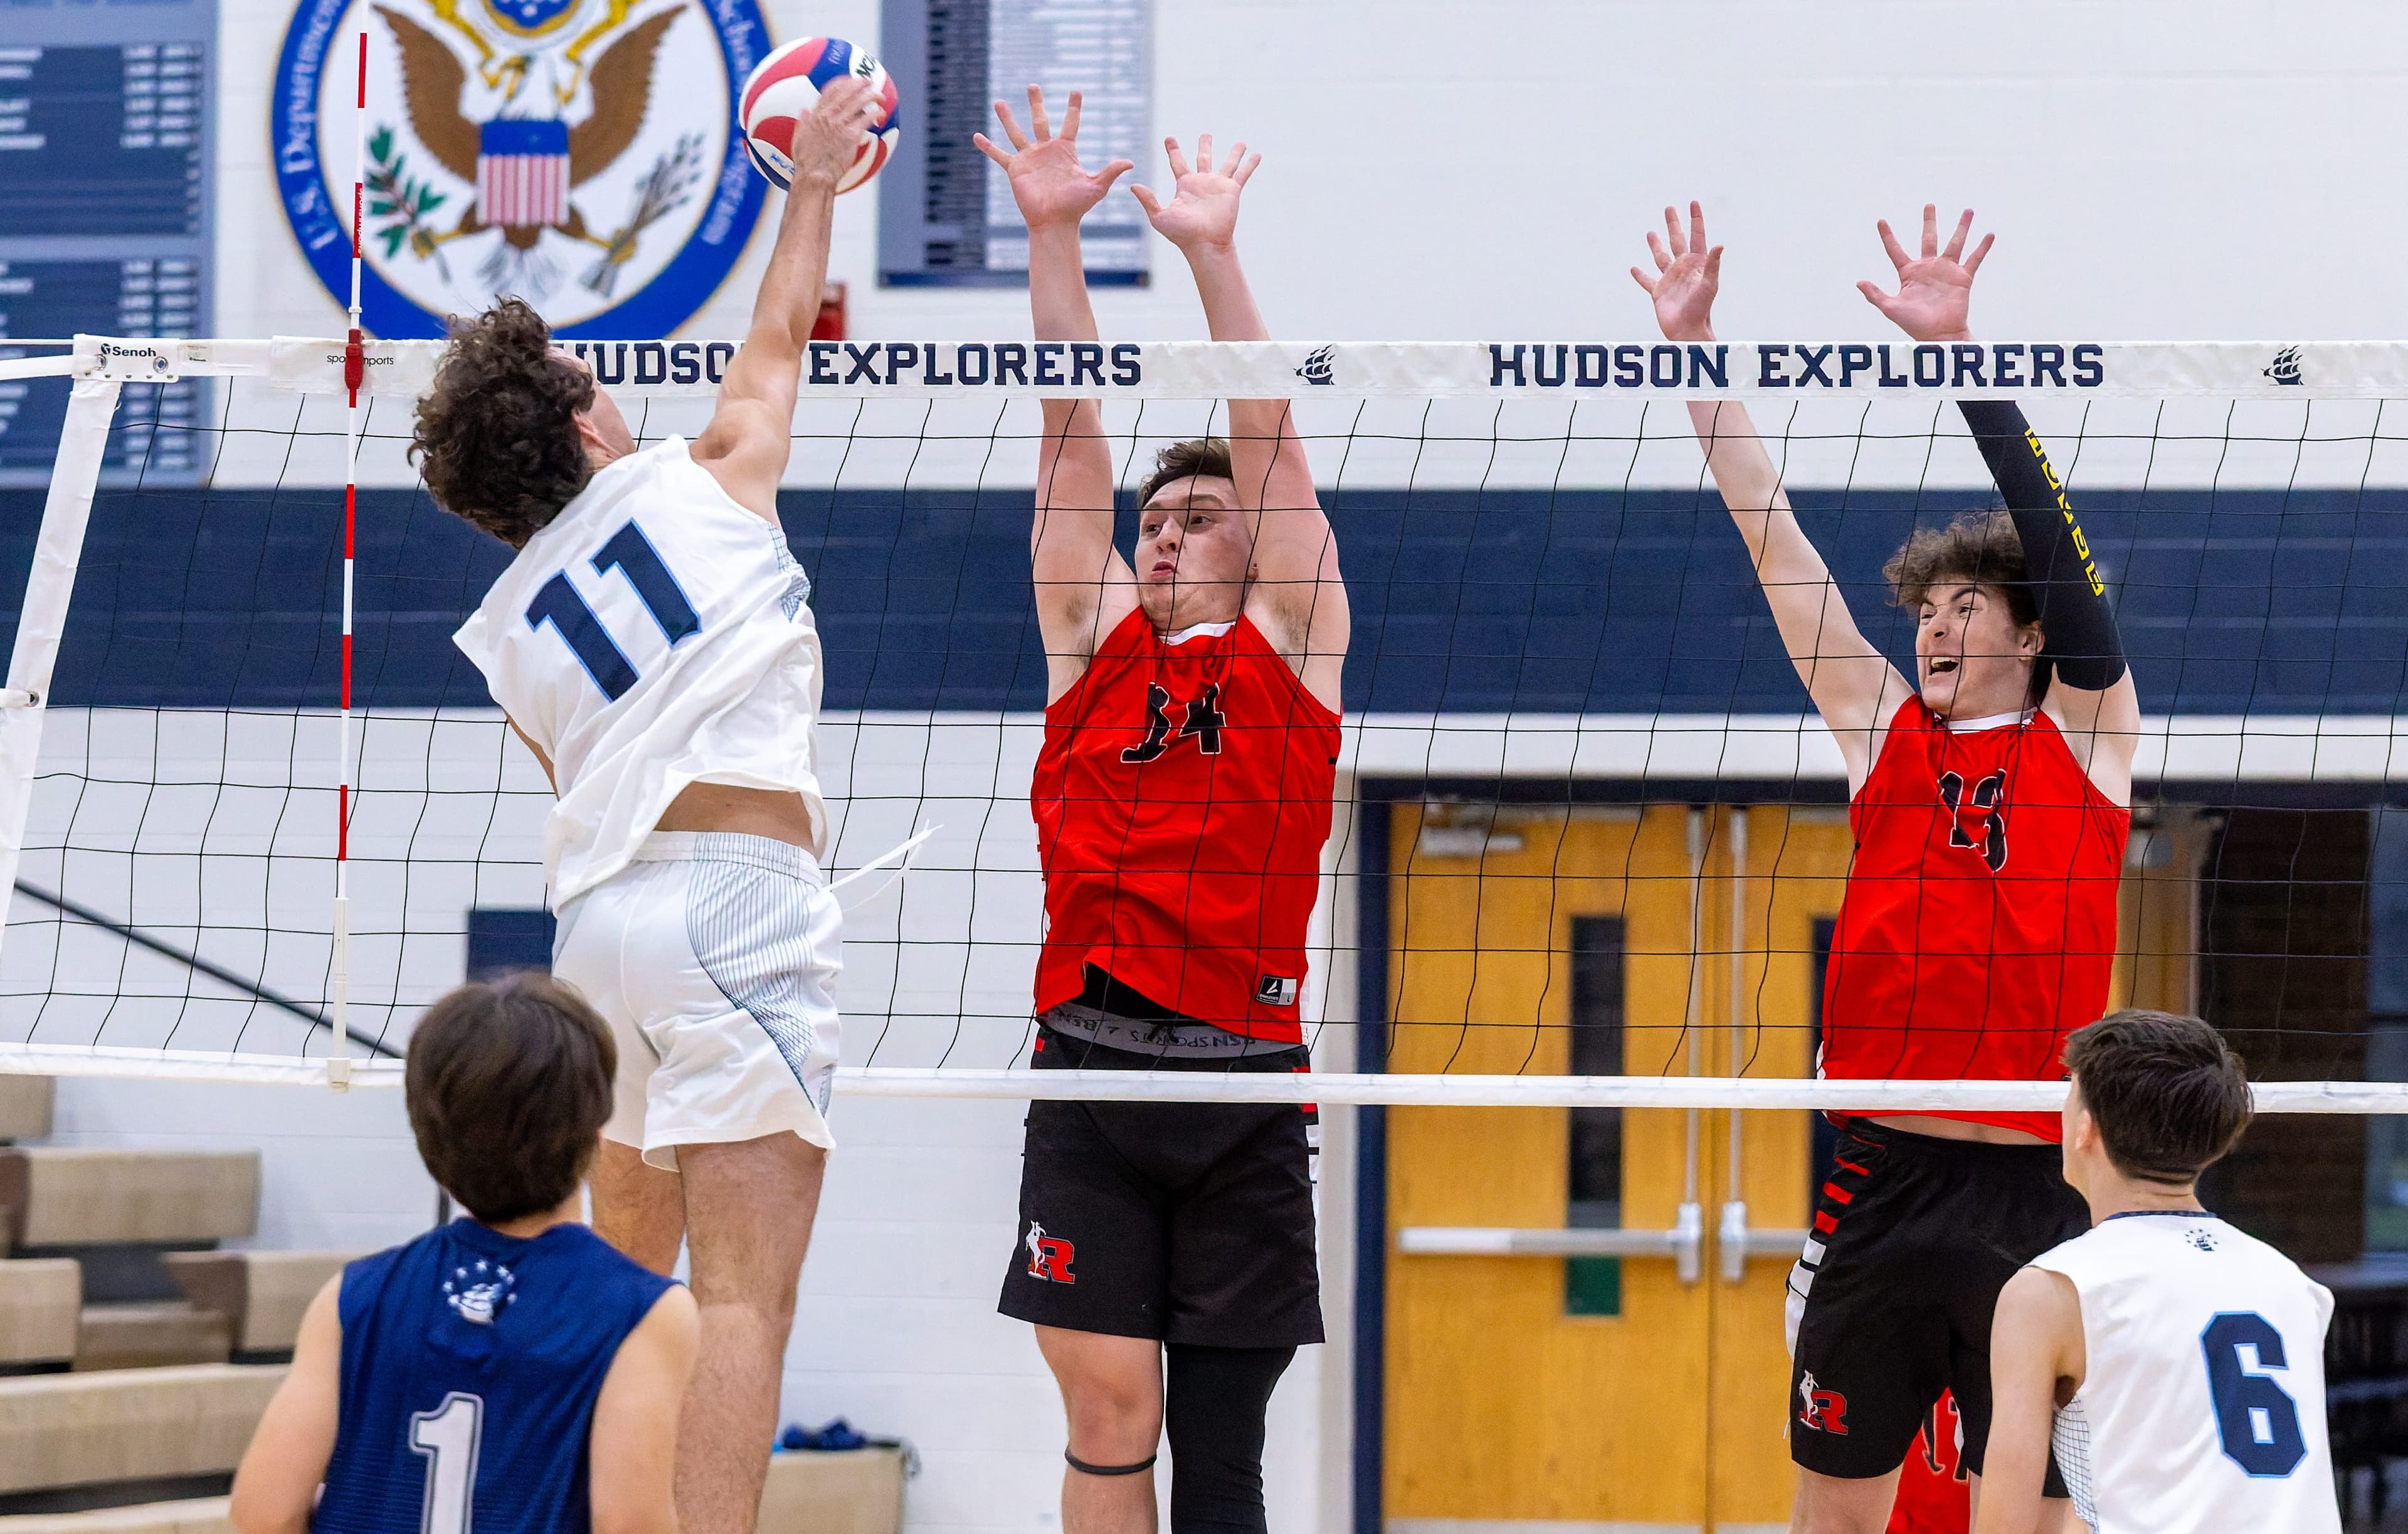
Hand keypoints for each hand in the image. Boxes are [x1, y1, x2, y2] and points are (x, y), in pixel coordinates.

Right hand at [787, 75, 881, 187]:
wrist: (814, 175)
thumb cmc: (806, 161)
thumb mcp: (798, 138)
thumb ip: (802, 121)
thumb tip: (803, 110)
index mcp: (815, 114)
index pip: (830, 90)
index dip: (842, 82)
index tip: (850, 80)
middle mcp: (827, 116)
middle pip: (846, 92)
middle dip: (859, 83)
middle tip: (868, 82)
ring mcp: (839, 125)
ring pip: (858, 102)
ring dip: (870, 96)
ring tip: (879, 96)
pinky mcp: (850, 136)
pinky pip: (865, 120)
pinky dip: (874, 114)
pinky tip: (880, 113)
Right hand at [974, 87, 1134, 232]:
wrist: (1054, 222)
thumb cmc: (1076, 207)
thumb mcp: (1096, 186)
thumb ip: (1110, 171)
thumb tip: (1130, 162)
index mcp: (1065, 151)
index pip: (1071, 123)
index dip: (1074, 107)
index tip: (1076, 90)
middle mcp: (1046, 151)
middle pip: (1040, 121)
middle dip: (1036, 103)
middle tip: (1033, 85)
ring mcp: (1029, 159)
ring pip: (1016, 133)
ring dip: (1007, 117)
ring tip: (999, 101)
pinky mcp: (1015, 170)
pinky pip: (999, 155)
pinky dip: (988, 147)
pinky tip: (976, 136)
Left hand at [1130, 134, 1258, 253]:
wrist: (1204, 244)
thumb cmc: (1181, 234)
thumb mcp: (1159, 216)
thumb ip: (1148, 200)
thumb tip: (1133, 186)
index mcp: (1185, 186)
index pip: (1177, 162)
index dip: (1173, 149)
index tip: (1170, 138)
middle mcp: (1202, 183)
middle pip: (1204, 158)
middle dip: (1205, 145)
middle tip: (1206, 134)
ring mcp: (1218, 186)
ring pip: (1228, 163)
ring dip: (1235, 153)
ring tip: (1241, 142)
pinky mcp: (1232, 191)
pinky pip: (1243, 174)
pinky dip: (1250, 164)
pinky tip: (1257, 154)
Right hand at [1629, 201, 1721, 343]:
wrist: (1687, 330)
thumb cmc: (1701, 309)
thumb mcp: (1709, 284)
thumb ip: (1712, 264)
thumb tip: (1720, 245)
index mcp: (1696, 264)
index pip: (1696, 236)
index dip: (1695, 219)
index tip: (1693, 203)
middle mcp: (1683, 268)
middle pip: (1677, 240)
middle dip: (1673, 224)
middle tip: (1669, 209)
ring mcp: (1670, 279)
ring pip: (1661, 257)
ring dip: (1656, 244)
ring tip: (1650, 233)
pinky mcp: (1658, 292)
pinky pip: (1647, 281)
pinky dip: (1640, 275)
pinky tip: (1634, 268)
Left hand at [1858, 205, 1992, 341]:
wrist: (1938, 335)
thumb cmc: (1914, 324)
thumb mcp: (1891, 308)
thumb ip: (1875, 295)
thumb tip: (1859, 282)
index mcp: (1909, 273)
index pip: (1895, 250)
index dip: (1887, 236)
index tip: (1880, 221)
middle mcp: (1928, 268)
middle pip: (1928, 238)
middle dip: (1929, 221)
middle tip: (1929, 205)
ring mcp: (1946, 271)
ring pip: (1955, 242)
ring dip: (1962, 226)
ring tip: (1968, 210)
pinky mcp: (1963, 278)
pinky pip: (1974, 259)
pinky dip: (1982, 247)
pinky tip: (1989, 234)